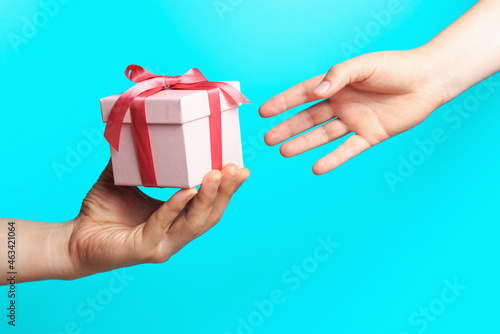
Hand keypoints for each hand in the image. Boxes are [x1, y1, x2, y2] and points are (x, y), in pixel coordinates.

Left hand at [67, 161, 249, 278]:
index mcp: (176, 219)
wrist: (73, 239)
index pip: (208, 205)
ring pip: (195, 223)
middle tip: (237, 168)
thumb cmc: (100, 211)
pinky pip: (164, 225)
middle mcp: (175, 233)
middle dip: (226, 192)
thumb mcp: (123, 178)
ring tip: (218, 175)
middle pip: (210, 214)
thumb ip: (135, 158)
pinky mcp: (145, 249)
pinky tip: (187, 191)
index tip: (239, 166)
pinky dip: (176, 206)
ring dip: (209, 198)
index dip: (227, 189)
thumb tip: (139, 124)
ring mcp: (163, 244)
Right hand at [259, 49, 448, 173]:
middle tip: (268, 139)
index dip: (283, 103)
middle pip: (309, 118)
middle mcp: (342, 103)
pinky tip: (317, 167)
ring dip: (304, 143)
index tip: (263, 112)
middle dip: (288, 127)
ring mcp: (355, 120)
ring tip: (284, 152)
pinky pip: (348, 149)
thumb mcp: (364, 65)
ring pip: (323, 135)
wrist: (428, 80)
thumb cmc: (395, 67)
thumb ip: (339, 75)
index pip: (303, 94)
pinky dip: (333, 159)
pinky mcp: (370, 135)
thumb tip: (316, 92)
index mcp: (337, 84)